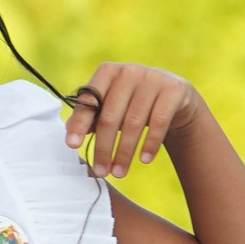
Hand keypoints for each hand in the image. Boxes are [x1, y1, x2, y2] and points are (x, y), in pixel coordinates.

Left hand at [65, 62, 199, 179]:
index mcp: (108, 72)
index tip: (72, 145)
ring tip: (119, 172)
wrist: (173, 96)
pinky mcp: (173, 90)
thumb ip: (91, 117)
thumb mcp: (111, 105)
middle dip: (103, 148)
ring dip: (124, 153)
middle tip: (100, 171)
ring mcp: (152, 78)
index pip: (89, 99)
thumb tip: (71, 136)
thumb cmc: (133, 102)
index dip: (79, 123)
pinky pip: (158, 123)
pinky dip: (150, 144)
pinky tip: (144, 160)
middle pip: (110, 116)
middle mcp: (129, 71)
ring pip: (133, 123)